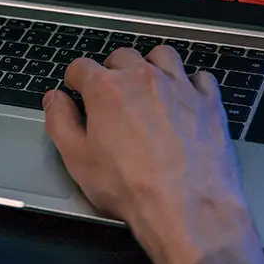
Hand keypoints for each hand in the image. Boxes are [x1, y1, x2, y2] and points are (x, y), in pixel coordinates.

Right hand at [43, 46, 258, 263]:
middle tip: (112, 95)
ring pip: (163, 56)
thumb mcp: (77, 159)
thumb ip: (60, 121)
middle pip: (123, 56)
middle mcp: (144, 78)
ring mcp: (180, 86)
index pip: (82, 66)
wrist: (187, 207)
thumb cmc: (130, 186)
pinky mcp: (209, 102)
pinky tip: (184, 101)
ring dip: (151, 66)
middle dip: (112, 70)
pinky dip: (190, 84)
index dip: (75, 79)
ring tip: (148, 88)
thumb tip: (54, 99)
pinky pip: (200, 78)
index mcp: (107, 89)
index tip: (77, 90)